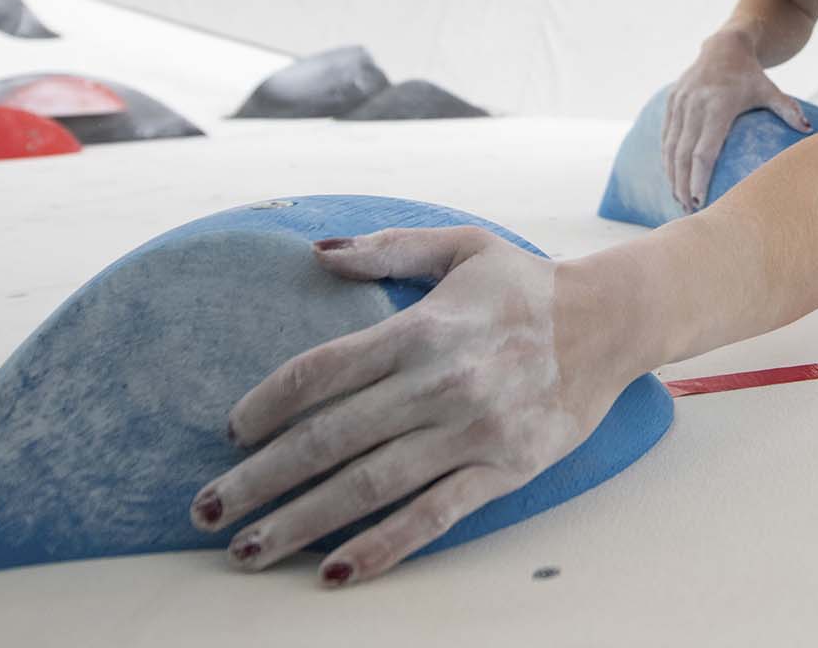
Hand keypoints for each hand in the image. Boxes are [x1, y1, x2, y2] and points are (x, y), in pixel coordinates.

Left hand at [188, 227, 636, 587]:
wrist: (613, 320)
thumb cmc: (527, 284)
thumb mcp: (461, 246)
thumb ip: (386, 249)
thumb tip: (315, 253)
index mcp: (423, 327)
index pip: (323, 370)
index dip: (267, 402)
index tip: (231, 430)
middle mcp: (441, 382)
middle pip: (330, 438)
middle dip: (258, 479)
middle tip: (204, 509)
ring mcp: (473, 430)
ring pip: (369, 486)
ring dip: (299, 522)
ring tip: (246, 549)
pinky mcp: (504, 469)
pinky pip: (433, 515)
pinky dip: (382, 547)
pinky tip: (334, 572)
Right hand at [662, 34, 810, 212]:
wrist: (724, 46)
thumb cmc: (752, 75)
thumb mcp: (771, 90)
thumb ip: (788, 110)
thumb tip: (809, 131)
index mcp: (718, 106)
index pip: (704, 150)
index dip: (699, 178)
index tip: (701, 201)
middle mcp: (694, 105)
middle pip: (683, 155)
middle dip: (683, 185)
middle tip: (690, 211)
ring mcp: (679, 103)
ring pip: (670, 147)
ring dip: (672, 176)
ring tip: (680, 200)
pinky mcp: (671, 102)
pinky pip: (666, 136)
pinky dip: (667, 159)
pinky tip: (672, 178)